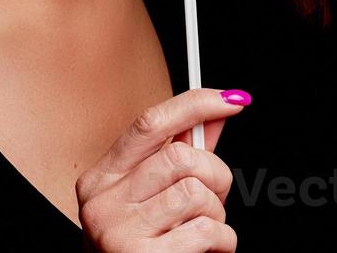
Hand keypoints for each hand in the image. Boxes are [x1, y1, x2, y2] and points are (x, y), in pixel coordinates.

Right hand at [77, 87, 251, 250]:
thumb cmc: (142, 248)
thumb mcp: (153, 198)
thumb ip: (182, 155)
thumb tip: (217, 112)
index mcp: (101, 178)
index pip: (150, 122)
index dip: (197, 103)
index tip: (235, 99)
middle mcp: (101, 202)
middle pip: (181, 156)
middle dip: (215, 175)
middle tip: (214, 198)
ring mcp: (117, 232)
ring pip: (197, 192)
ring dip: (216, 213)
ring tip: (200, 232)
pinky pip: (206, 230)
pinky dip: (221, 241)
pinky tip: (205, 251)